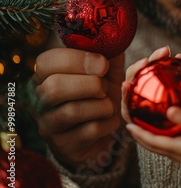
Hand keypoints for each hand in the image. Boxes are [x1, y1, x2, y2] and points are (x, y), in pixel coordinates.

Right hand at [33, 48, 124, 172]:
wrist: (103, 131)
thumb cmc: (101, 95)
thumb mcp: (108, 71)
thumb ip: (113, 54)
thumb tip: (134, 42)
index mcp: (45, 74)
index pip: (46, 61)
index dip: (78, 59)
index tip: (103, 64)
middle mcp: (39, 99)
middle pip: (55, 87)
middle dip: (92, 84)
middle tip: (105, 87)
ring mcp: (48, 124)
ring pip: (73, 111)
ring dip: (102, 105)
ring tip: (107, 104)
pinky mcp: (63, 144)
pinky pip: (90, 130)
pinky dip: (108, 123)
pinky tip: (109, 121)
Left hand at [123, 45, 180, 169]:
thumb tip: (169, 109)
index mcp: (179, 149)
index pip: (152, 142)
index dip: (139, 134)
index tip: (128, 126)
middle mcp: (177, 154)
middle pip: (152, 147)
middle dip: (140, 137)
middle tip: (131, 126)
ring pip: (159, 148)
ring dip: (148, 139)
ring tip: (142, 128)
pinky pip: (168, 147)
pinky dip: (159, 139)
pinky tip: (163, 131)